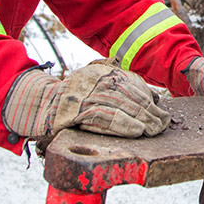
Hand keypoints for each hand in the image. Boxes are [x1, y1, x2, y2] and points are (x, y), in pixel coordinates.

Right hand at [3, 61, 169, 138]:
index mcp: (101, 73)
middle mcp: (93, 80)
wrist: (41, 106)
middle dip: (148, 111)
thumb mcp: (97, 87)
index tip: (161, 110)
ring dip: (140, 119)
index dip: (148, 97)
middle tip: (162, 124)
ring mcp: (84, 96)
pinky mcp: (76, 112)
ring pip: (119, 106)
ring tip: (154, 129)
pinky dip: (122, 125)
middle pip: (128, 95)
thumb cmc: (74, 101)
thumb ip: (121, 89)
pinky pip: (103, 118)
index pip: (131, 83)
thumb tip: (152, 98)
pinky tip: (136, 131)